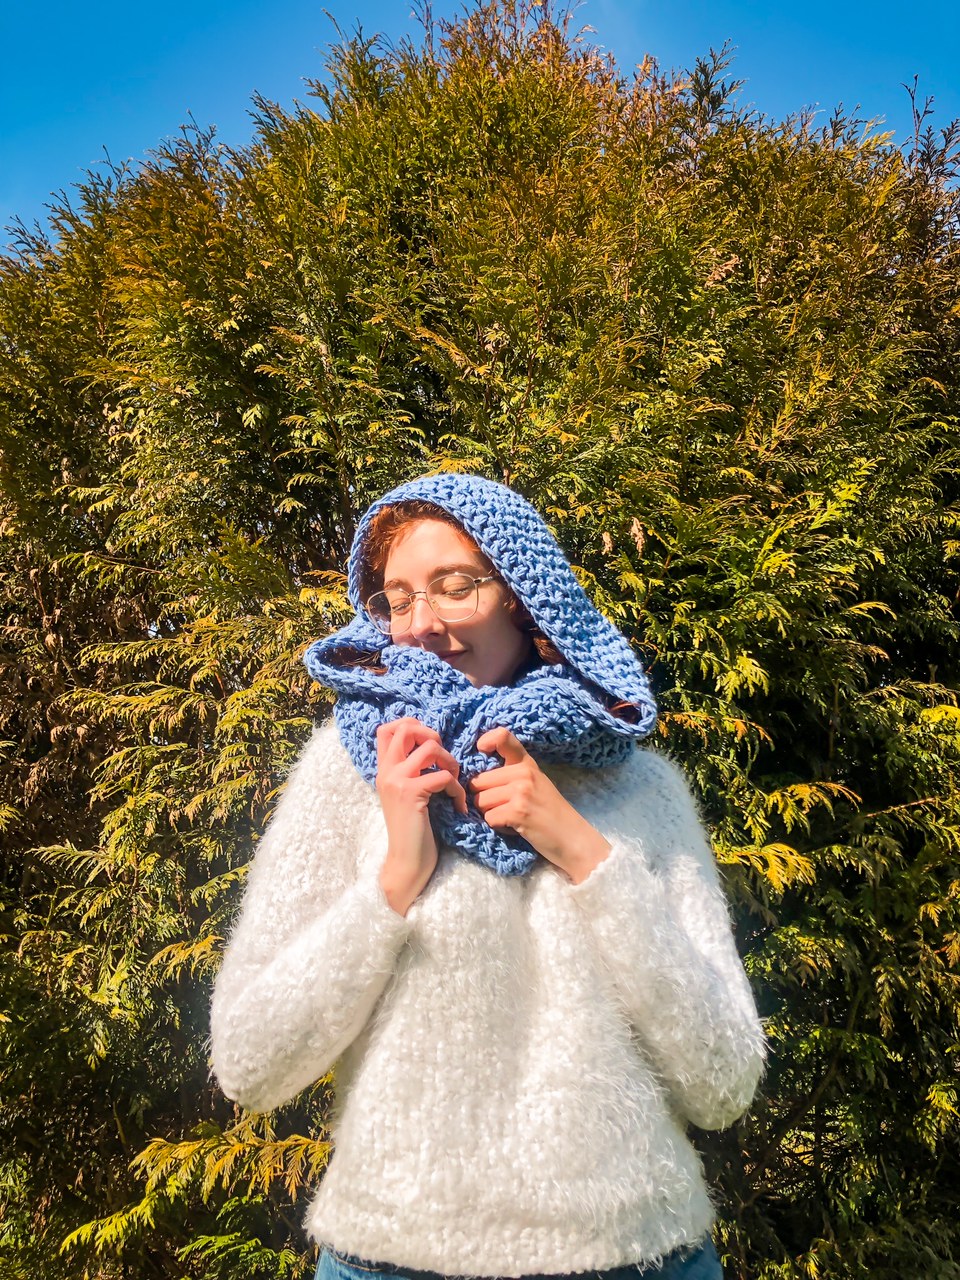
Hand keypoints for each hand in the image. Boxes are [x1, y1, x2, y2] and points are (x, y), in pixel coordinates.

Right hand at [376, 718, 467, 916]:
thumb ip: (410, 772)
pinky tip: (459, 805)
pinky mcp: (411, 793)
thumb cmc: (414, 831)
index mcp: (384, 770)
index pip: (387, 729)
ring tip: (455, 782)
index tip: (430, 742)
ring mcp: (397, 781)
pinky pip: (444, 776)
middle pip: (406, 728)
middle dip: (432, 736)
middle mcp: (386, 771)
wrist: (407, 862)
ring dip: (451, 762)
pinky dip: (457, 789)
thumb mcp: (407, 795)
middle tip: (443, 759)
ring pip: (430, 748)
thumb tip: (432, 748)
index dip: (411, 725)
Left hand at [470, 728, 610, 883]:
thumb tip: (474, 778)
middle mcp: (524, 773)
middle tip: (504, 807)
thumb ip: (511, 774)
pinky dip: (497, 827)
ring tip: (511, 817)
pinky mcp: (517, 811)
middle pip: (479, 781)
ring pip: (480, 801)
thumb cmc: (551, 813)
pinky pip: (489, 818)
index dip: (486, 741)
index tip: (481, 750)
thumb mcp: (535, 783)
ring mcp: (521, 791)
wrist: (573, 838)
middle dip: (483, 797)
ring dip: (490, 814)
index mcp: (527, 763)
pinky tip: (515, 827)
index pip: (502, 736)